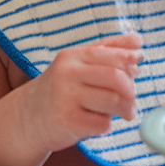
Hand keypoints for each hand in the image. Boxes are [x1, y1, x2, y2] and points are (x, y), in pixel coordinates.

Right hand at [18, 34, 141, 152]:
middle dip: (130, 91)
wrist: (28, 118)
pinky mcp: (67, 121)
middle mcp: (67, 74)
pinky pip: (102, 123)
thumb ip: (108, 50)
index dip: (130, 63)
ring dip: (122, 109)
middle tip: (131, 101)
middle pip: (116, 78)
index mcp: (72, 57)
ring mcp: (65, 98)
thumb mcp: (79, 63)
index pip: (112, 55)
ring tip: (120, 112)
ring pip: (113, 101)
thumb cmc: (60, 89)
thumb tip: (137, 41)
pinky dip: (106, 124)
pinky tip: (97, 122)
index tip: (137, 70)